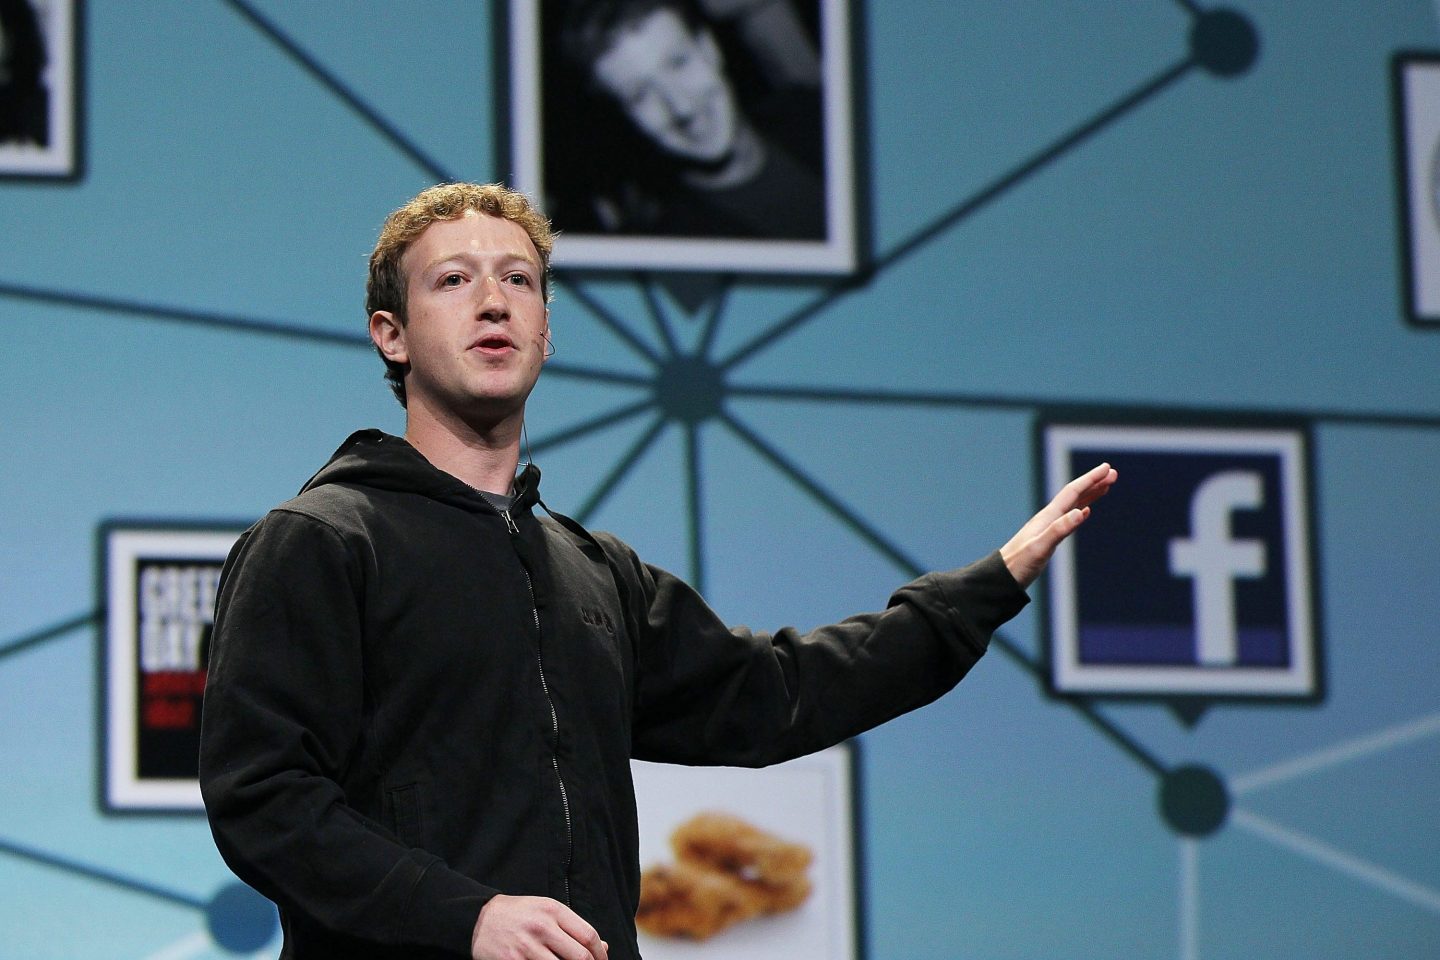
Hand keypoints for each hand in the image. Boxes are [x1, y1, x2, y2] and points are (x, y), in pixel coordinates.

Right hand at [471, 895, 607, 959]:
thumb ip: (574, 927)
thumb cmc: (518, 915)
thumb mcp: (546, 911)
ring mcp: (526, 947)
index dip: (600, 954)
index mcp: (553, 910)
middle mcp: (541, 927)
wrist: (479, 919)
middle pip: (579, 956)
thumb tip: (602, 946)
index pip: (588, 936)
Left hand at [1000, 463, 1117, 588]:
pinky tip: (1085, 511)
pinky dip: (1080, 509)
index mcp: (1048, 517)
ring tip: (1105, 486)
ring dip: (1089, 494)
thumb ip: (1059, 530)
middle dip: (1094, 483)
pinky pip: (1068, 517)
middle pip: (1074, 494)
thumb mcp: (1040, 548)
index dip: (1091, 479)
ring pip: (1072, 504)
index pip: (1072, 492)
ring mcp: (1048, 526)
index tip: (1107, 468)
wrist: (1002, 576)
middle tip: (1113, 473)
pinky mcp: (1047, 536)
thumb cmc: (1019, 564)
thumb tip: (1082, 511)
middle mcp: (1048, 517)